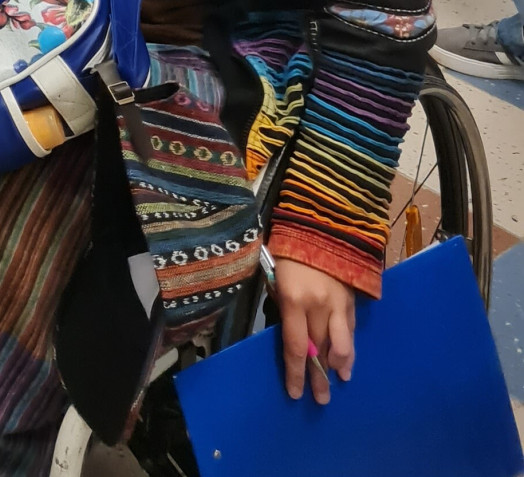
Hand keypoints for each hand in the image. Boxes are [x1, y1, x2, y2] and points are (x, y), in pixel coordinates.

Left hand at [271, 255, 354, 405]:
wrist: (318, 224)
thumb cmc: (287, 250)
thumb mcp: (274, 276)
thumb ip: (283, 306)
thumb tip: (292, 336)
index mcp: (294, 300)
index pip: (295, 346)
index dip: (296, 373)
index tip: (295, 393)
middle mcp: (318, 305)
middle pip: (318, 350)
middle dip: (319, 377)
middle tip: (320, 400)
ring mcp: (337, 303)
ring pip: (340, 343)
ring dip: (339, 365)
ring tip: (339, 381)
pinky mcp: (351, 299)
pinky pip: (350, 329)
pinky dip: (349, 347)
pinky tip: (347, 360)